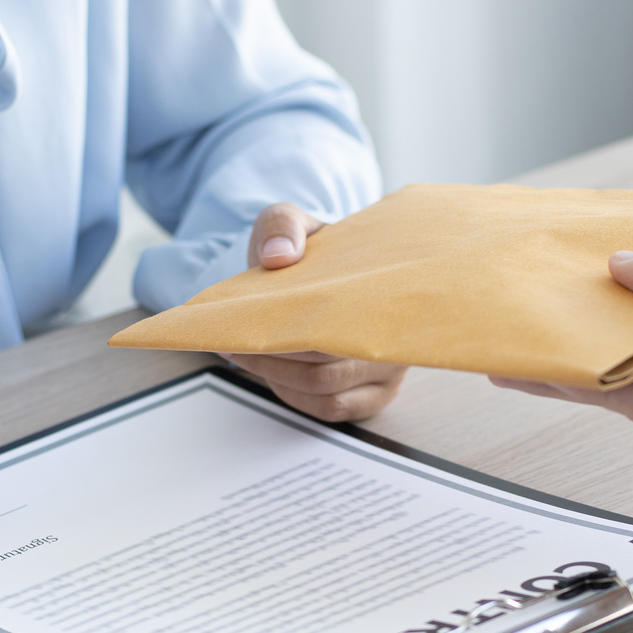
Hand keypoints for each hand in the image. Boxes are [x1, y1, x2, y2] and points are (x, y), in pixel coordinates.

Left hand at [229, 202, 409, 421]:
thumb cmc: (309, 250)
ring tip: (246, 357)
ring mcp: (388, 369)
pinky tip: (273, 376)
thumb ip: (283, 227)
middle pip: (327, 371)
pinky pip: (334, 411)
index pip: (337, 331)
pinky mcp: (376, 394)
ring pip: (328, 395)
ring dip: (280, 381)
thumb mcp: (288, 221)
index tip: (251, 328)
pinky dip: (297, 398)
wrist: (317, 268)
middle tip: (238, 345)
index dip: (288, 337)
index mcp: (383, 291)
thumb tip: (278, 256)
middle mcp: (394, 336)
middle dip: (274, 362)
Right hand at [492, 216, 632, 468]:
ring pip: (617, 364)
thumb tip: (615, 270)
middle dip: (582, 313)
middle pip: (632, 325)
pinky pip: (622, 399)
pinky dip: (577, 384)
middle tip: (527, 298)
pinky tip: (537, 369)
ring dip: (565, 351)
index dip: (618, 271)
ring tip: (509, 338)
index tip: (569, 260)